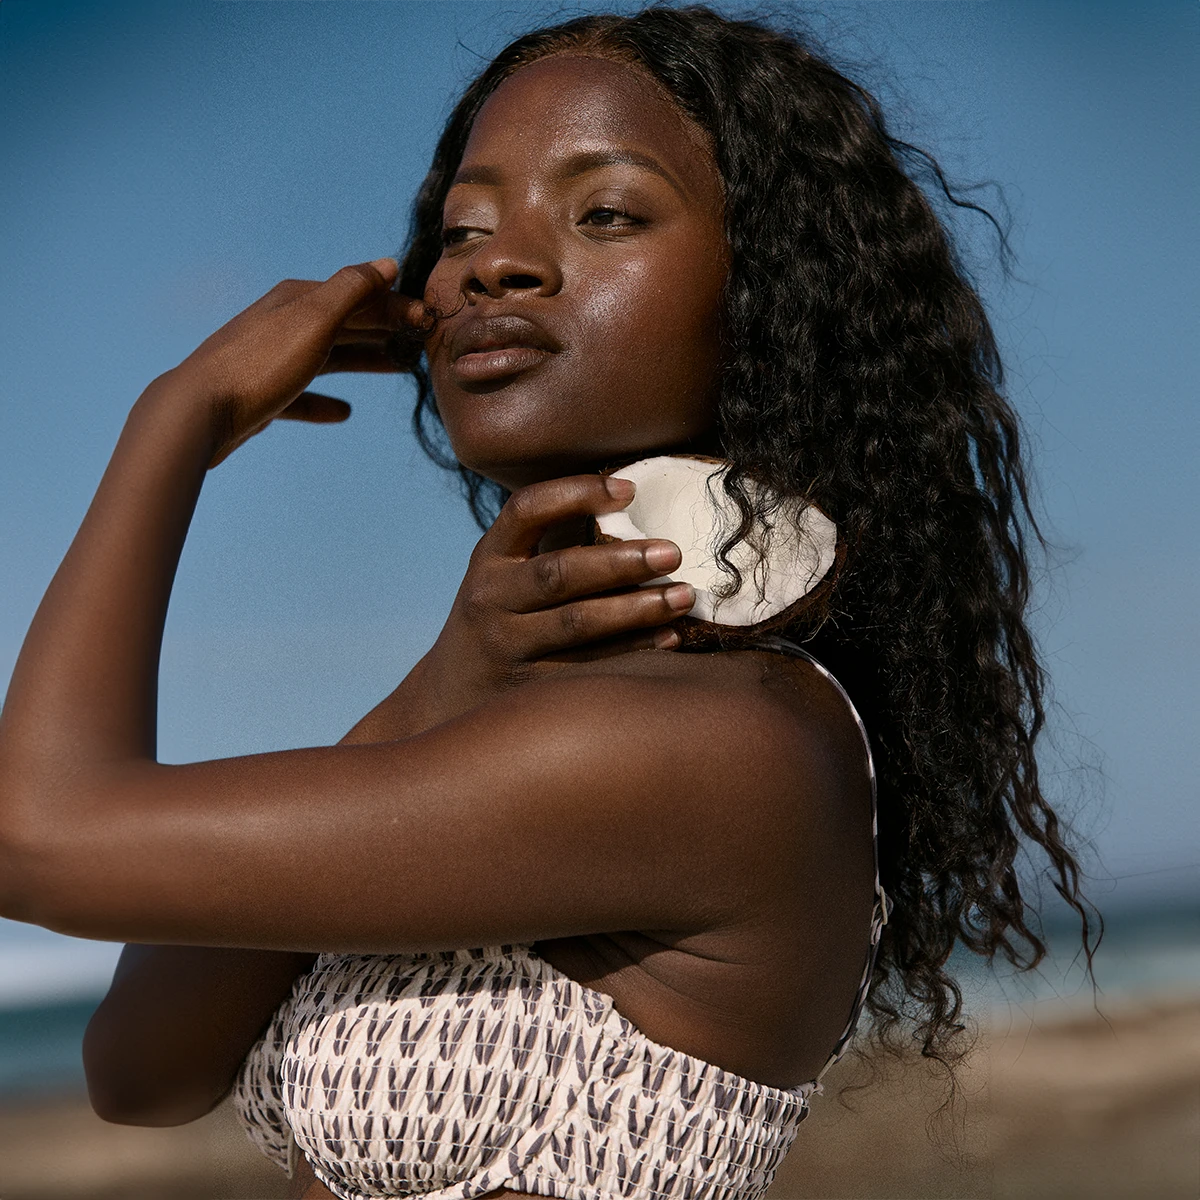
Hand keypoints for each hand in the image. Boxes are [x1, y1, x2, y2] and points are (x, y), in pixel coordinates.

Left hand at [162, 258, 428, 466]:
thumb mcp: (315, 319)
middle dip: (384, 326)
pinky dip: (324, 399)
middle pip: (345, 321)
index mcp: (298, 299)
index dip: (396, 304)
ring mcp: (271, 358)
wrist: (199, 410)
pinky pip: (301, 394)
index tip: (429, 320)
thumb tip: (386, 264)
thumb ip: (353, 289)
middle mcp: (283, 322)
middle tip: (422, 339)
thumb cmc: (261, 364)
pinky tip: (342, 411)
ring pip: (328, 355)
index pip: (358, 295)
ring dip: (362, 358)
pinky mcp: (261, 394)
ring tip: (396, 368)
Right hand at [378, 474, 696, 733]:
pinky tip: (670, 637)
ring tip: (685, 596)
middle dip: (620, 561)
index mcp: (490, 556)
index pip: (527, 510)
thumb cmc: (502, 613)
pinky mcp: (527, 687)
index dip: (576, 493)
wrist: (450, 691)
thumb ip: (553, 539)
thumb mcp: (507, 570)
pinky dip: (632, 651)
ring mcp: (507, 645)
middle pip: (558, 573)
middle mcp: (491, 597)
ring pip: (576, 624)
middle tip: (673, 552)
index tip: (630, 489)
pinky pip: (587, 666)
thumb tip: (634, 497)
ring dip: (636, 609)